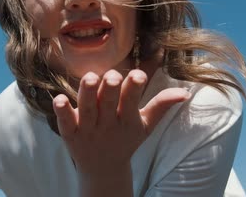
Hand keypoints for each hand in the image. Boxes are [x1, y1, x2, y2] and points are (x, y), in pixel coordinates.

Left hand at [52, 69, 190, 177]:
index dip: (134, 89)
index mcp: (127, 121)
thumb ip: (162, 106)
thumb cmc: (126, 139)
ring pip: (87, 110)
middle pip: (108, 104)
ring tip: (91, 78)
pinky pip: (65, 122)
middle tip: (113, 76)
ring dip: (88, 94)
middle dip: (111, 90)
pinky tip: (59, 99)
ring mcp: (88, 130)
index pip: (131, 102)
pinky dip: (62, 112)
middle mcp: (107, 125)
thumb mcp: (146, 125)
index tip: (137, 75)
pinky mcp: (70, 134)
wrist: (103, 169)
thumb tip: (185, 91)